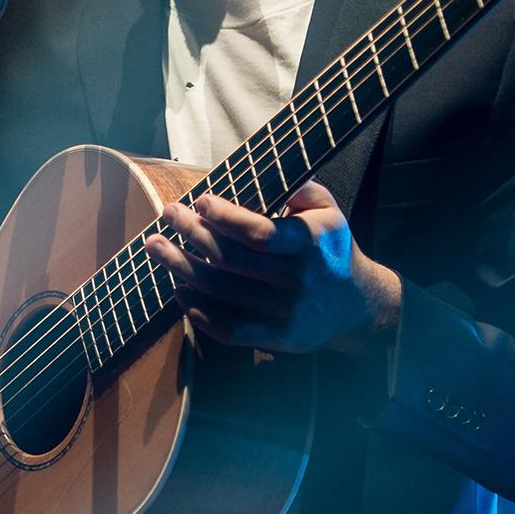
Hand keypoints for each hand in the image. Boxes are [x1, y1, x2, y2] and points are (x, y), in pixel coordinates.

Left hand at [143, 181, 400, 354]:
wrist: (358, 306)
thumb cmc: (332, 250)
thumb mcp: (331, 213)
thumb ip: (304, 191)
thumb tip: (273, 176)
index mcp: (310, 245)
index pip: (260, 233)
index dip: (226, 217)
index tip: (201, 201)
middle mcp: (297, 280)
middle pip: (232, 260)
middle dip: (192, 234)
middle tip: (168, 213)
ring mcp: (285, 313)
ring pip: (222, 292)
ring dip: (182, 268)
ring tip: (156, 247)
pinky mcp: (275, 337)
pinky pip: (229, 329)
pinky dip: (199, 312)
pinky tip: (179, 291)